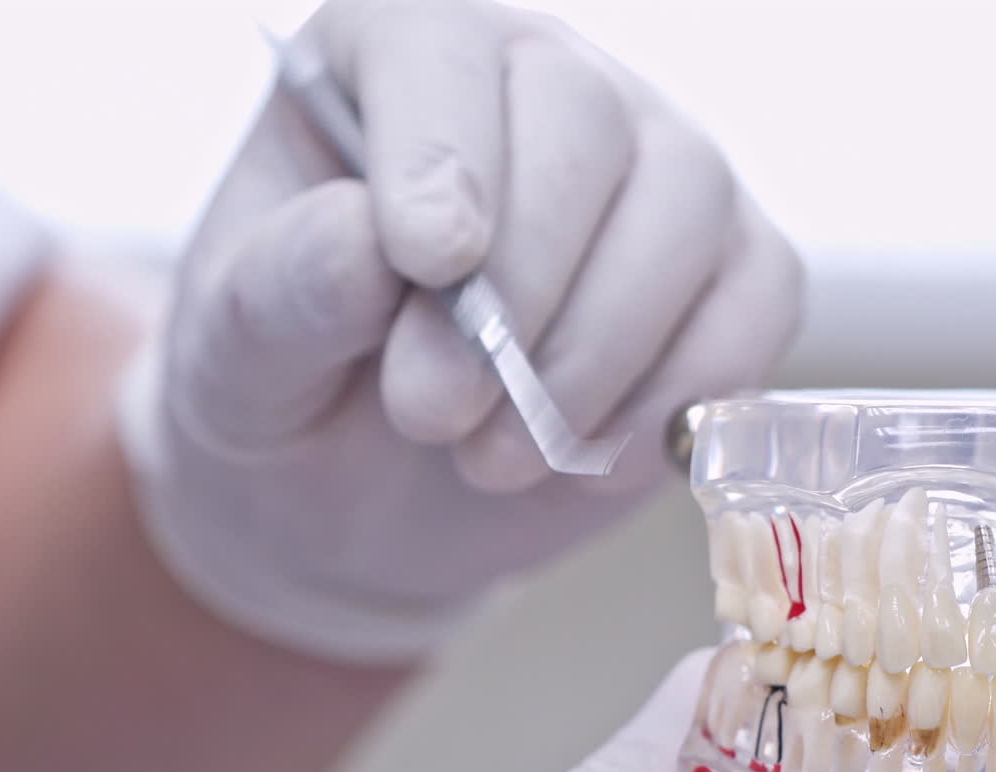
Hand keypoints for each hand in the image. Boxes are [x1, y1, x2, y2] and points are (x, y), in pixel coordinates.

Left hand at [119, 0, 801, 662]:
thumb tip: (368, 245)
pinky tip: (593, 458)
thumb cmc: (294, 399)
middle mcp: (540, 92)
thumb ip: (284, 293)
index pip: (443, 49)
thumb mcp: (238, 358)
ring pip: (685, 206)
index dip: (445, 148)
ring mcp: (651, 178)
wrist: (365, 499)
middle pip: (586, 123)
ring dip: (598, 358)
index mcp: (394, 67)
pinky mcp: (725, 275)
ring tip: (497, 458)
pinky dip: (684, 393)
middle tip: (434, 417)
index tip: (428, 263)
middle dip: (521, 293)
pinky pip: (757, 304)